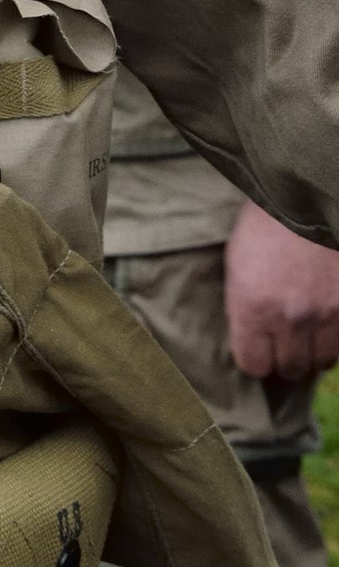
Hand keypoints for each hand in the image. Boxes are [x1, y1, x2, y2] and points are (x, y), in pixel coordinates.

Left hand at [224, 199, 338, 380]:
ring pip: (320, 362)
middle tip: (282, 341)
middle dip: (284, 358)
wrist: (306, 198)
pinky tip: (326, 322)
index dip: (254, 358)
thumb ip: (243, 308)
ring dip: (312, 351)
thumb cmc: (264, 225)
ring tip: (306, 331)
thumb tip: (250, 339)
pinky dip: (334, 339)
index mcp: (252, 307)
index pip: (253, 365)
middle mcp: (289, 319)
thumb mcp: (237, 265)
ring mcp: (325, 317)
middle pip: (289, 368)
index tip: (256, 348)